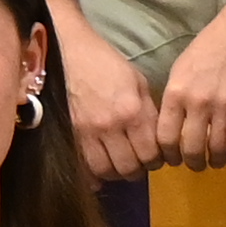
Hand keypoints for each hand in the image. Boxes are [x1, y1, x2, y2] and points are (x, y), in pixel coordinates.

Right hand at [60, 19, 163, 183]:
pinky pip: (84, 166)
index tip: (157, 157)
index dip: (157, 160)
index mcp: (133, 111)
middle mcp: (111, 126)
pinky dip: (95, 174)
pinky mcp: (69, 134)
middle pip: (130, 167)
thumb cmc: (106, 64)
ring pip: (107, 171)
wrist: (68, 52)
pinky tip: (102, 169)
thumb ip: (149, 113)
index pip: (151, 153)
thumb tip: (157, 139)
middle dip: (139, 169)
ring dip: (118, 173)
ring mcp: (87, 132)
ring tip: (121, 164)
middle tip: (140, 163)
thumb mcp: (138, 83)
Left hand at [155, 8, 225, 171]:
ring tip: (217, 161)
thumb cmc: (206, 52)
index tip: (174, 160)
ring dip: (217, 161)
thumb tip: (170, 133)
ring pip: (219, 149)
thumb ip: (174, 102)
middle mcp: (200, 102)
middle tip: (196, 164)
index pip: (166, 138)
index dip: (169, 155)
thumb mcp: (179, 73)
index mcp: (177, 93)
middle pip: (193, 149)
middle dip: (193, 163)